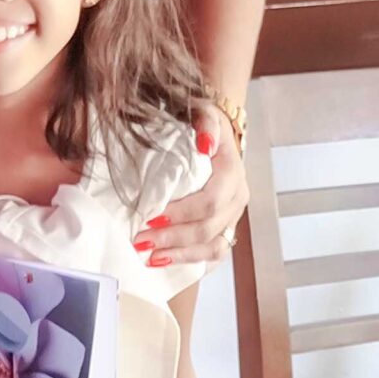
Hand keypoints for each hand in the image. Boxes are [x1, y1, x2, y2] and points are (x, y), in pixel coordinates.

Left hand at [136, 102, 247, 267]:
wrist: (217, 132)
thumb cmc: (204, 124)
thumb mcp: (205, 113)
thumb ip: (207, 124)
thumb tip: (204, 145)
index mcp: (232, 174)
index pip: (211, 201)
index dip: (182, 213)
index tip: (151, 217)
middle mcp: (237, 199)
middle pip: (209, 228)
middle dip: (174, 239)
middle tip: (140, 241)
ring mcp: (233, 216)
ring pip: (214, 247)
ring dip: (182, 256)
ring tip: (151, 259)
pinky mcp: (226, 227)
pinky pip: (214, 253)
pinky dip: (192, 262)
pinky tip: (169, 264)